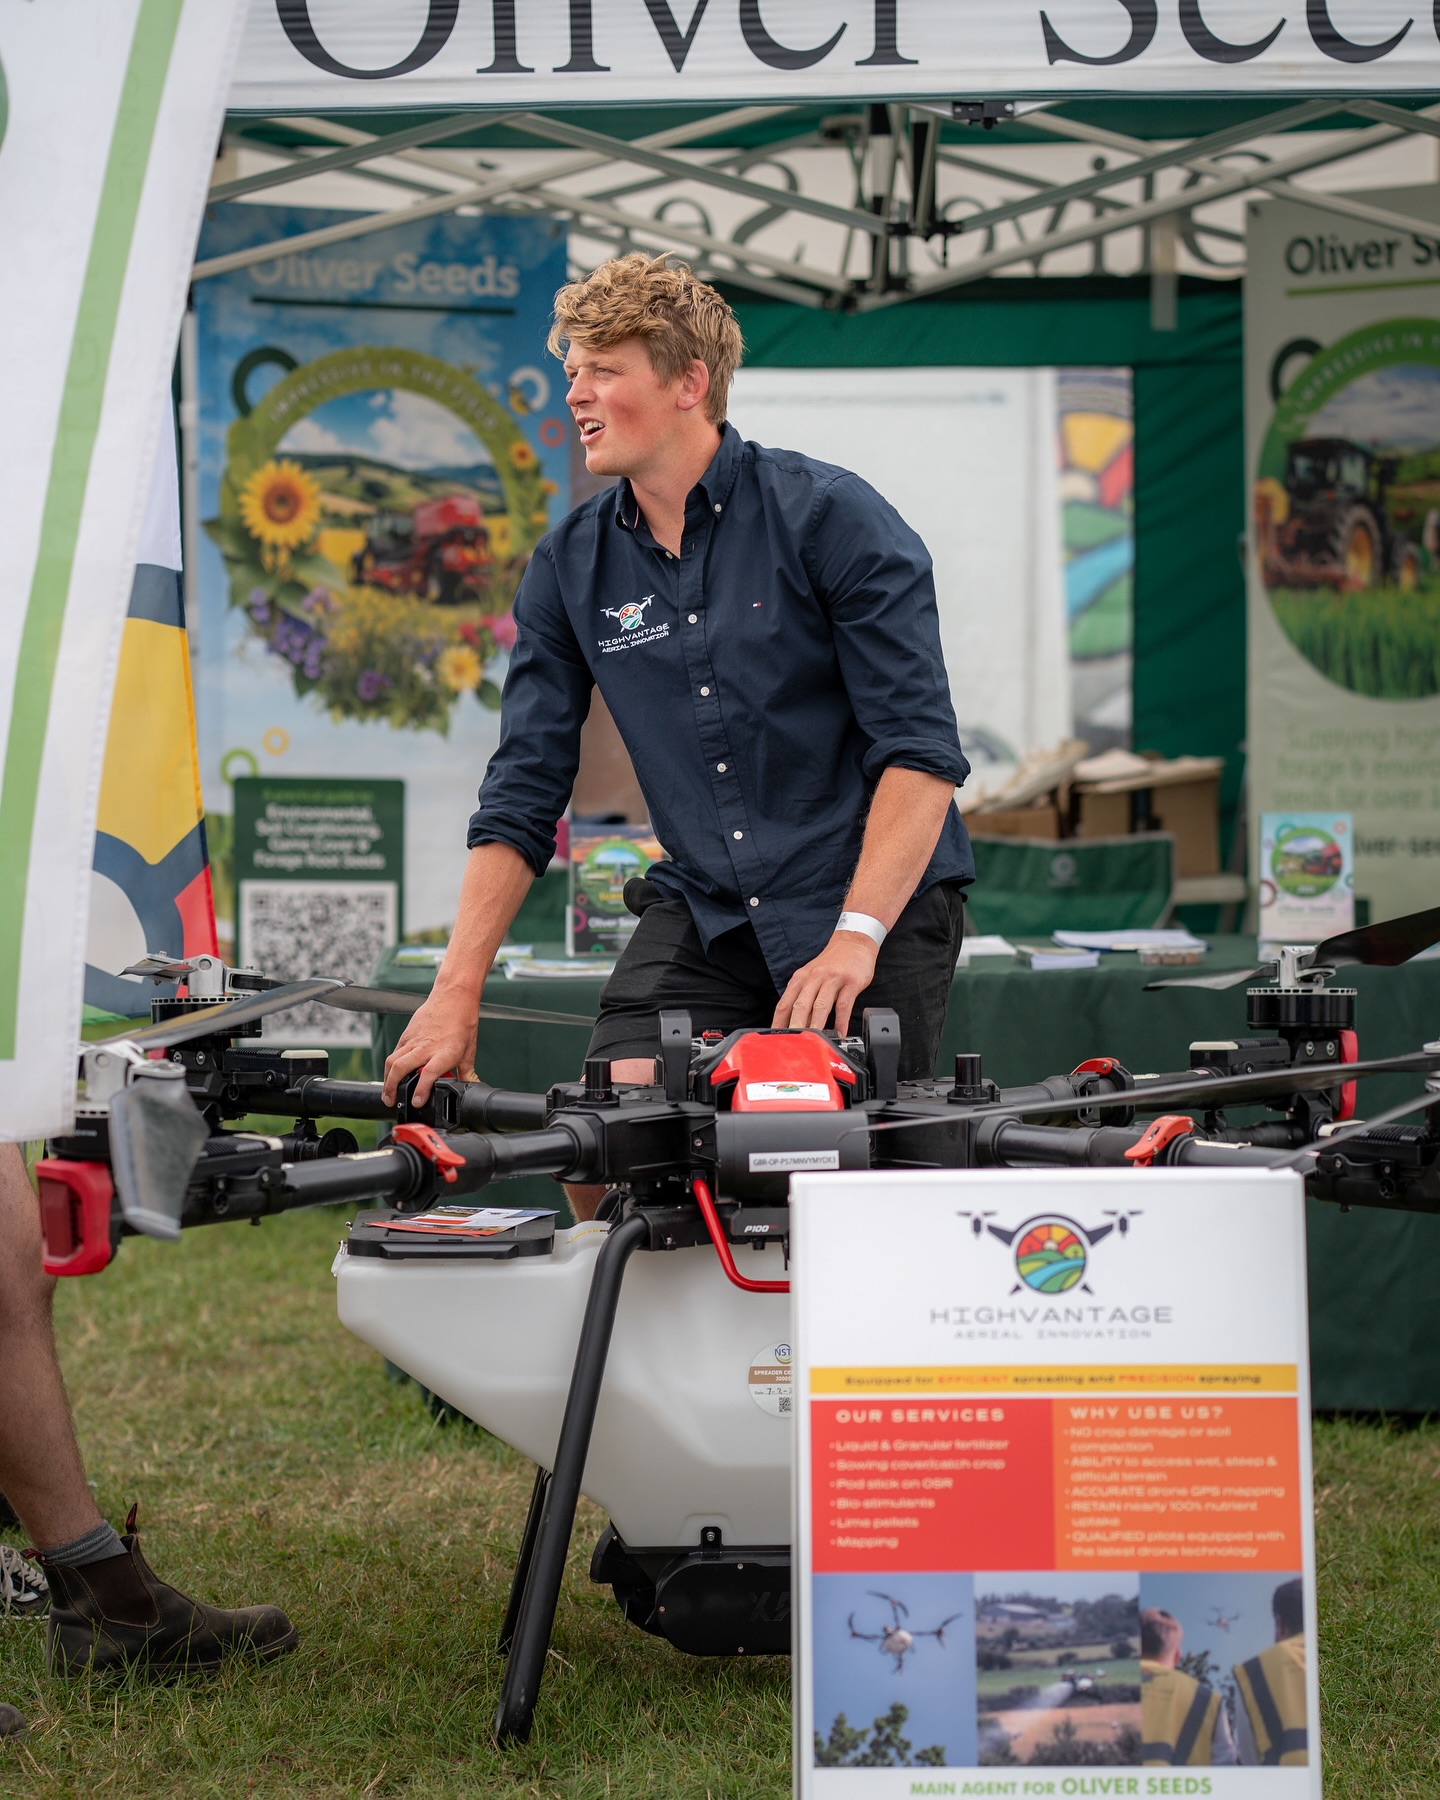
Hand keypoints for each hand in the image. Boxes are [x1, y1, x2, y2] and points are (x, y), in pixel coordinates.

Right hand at [381, 984, 479, 1106]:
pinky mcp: (407, 1034)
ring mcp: (414, 1040)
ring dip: (387, 1079)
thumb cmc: (463, 1021)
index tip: (417, 1102)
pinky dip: (390, 1066)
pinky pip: (395, 1052)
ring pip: (392, 1061)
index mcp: (444, 1052)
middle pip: (400, 1068)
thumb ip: (466, 1072)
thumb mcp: (469, 1050)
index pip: (428, 1074)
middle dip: (392, 1088)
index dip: (421, 1090)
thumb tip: (469, 1086)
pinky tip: (391, 1075)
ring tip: (387, 1093)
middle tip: (391, 1101)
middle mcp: (426, 1047)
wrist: (454, 996)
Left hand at [771, 931, 878, 1037]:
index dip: (779, 1022)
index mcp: (801, 978)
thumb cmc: (831, 963)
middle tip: (792, 1043)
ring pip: (821, 1005)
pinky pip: (844, 1005)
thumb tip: (796, 1024)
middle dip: (795, 1025)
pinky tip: (840, 1033)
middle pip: (800, 1005)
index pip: (785, 1003)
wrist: (853, 942)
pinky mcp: (850, 983)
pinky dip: (841, 1021)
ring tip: (814, 1041)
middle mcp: (814, 978)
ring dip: (816, 1024)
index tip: (776, 1038)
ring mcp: (832, 980)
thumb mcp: (811, 975)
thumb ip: (804, 997)